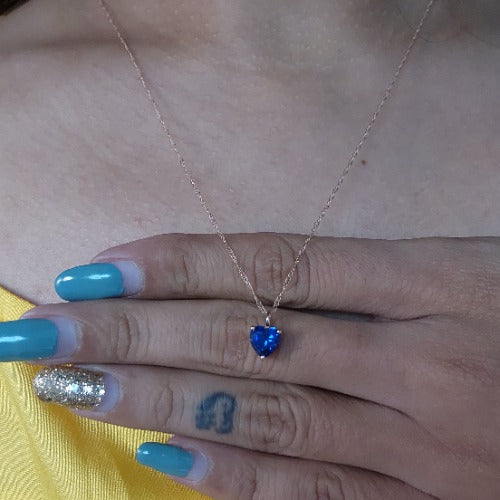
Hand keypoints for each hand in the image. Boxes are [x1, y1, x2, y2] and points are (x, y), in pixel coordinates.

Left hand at [19, 234, 499, 499]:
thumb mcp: (457, 273)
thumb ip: (359, 280)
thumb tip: (247, 284)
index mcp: (431, 282)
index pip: (275, 264)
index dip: (181, 263)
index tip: (98, 269)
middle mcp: (419, 360)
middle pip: (250, 339)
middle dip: (138, 333)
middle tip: (48, 329)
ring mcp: (423, 444)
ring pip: (267, 418)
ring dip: (159, 403)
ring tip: (79, 385)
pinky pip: (313, 494)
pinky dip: (234, 477)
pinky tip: (160, 457)